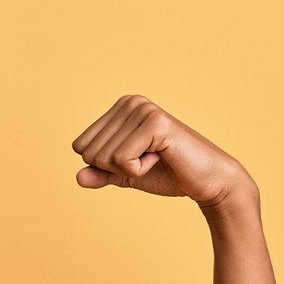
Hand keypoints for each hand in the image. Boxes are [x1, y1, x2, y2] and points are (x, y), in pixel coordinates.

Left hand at [71, 95, 250, 206]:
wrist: (206, 181)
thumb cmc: (168, 174)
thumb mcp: (125, 175)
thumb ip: (101, 174)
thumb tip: (77, 177)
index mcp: (119, 108)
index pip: (81, 146)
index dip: (105, 165)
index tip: (135, 159)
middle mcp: (129, 102)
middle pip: (89, 152)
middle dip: (115, 168)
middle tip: (147, 160)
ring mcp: (143, 110)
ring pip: (104, 157)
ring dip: (129, 169)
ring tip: (156, 158)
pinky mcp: (155, 123)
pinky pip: (122, 160)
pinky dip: (138, 170)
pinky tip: (161, 158)